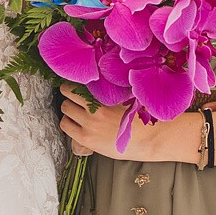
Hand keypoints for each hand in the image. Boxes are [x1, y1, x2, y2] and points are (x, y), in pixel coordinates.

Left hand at [60, 90, 199, 163]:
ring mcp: (89, 124)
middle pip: (67, 92)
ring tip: (76, 111)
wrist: (151, 139)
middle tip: (74, 96)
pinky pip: (66, 126)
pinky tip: (76, 123)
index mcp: (105, 95)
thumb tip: (104, 75)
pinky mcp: (86, 139)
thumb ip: (113, 88)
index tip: (76, 83)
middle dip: (70, 93)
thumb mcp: (128, 96)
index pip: (78, 81)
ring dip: (68, 108)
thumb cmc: (143, 117)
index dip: (76, 81)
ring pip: (64, 108)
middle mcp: (94, 109)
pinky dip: (68, 123)